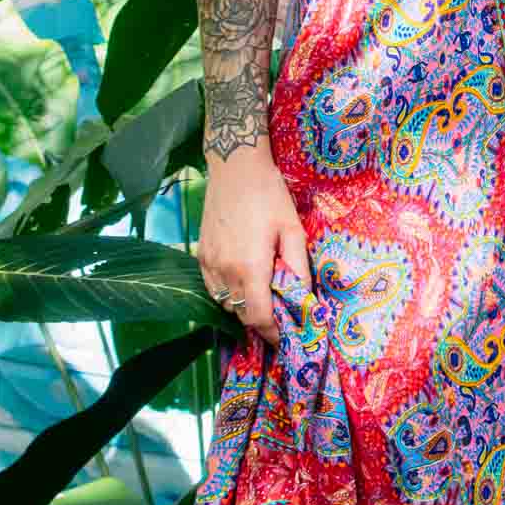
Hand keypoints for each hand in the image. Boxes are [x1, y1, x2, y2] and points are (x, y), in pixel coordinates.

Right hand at [196, 157, 309, 346]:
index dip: (273, 333)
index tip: (287, 336)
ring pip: (226, 304)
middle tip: (281, 314)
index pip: (259, 318)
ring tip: (263, 293)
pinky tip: (243, 278)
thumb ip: (298, 268)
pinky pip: (213, 288)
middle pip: (242, 315)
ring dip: (245, 306)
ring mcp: (209, 264)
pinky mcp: (200, 255)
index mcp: (250, 267)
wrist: (235, 167)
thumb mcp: (293, 230)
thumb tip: (304, 299)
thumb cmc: (269, 196)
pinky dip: (229, 293)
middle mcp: (225, 271)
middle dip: (262, 321)